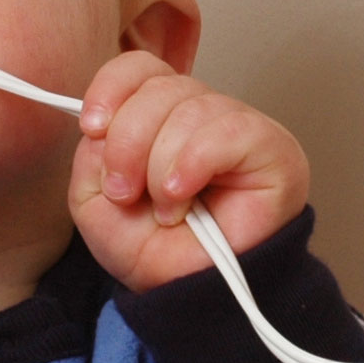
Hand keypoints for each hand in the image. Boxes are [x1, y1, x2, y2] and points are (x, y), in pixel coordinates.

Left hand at [69, 51, 308, 292]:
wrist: (193, 295)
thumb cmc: (157, 251)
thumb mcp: (96, 202)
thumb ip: (92, 155)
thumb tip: (106, 124)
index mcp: (161, 116)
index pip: (139, 67)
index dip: (111, 89)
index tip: (93, 128)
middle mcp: (201, 112)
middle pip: (159, 87)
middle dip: (128, 144)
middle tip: (126, 192)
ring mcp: (237, 126)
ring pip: (189, 108)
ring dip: (160, 167)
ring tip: (167, 208)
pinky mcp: (272, 146)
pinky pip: (225, 131)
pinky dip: (192, 165)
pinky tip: (183, 197)